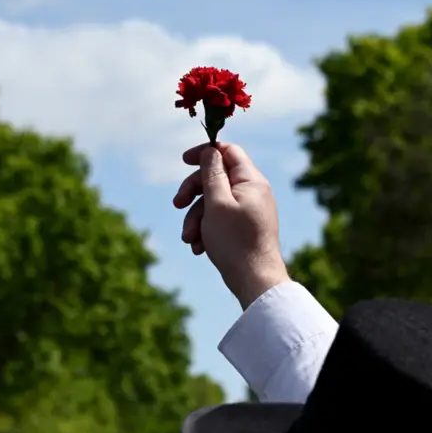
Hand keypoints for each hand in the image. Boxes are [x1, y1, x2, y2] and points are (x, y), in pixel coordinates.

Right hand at [173, 142, 289, 308]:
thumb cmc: (236, 242)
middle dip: (193, 192)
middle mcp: (252, 193)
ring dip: (196, 218)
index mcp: (251, 181)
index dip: (205, 153)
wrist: (255, 281)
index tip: (184, 161)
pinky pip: (220, 220)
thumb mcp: (217, 204)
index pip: (228, 152)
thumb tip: (210, 151)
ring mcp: (248, 211)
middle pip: (216, 178)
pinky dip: (206, 230)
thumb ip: (212, 174)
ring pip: (213, 203)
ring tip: (189, 239)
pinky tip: (199, 248)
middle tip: (177, 204)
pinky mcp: (243, 228)